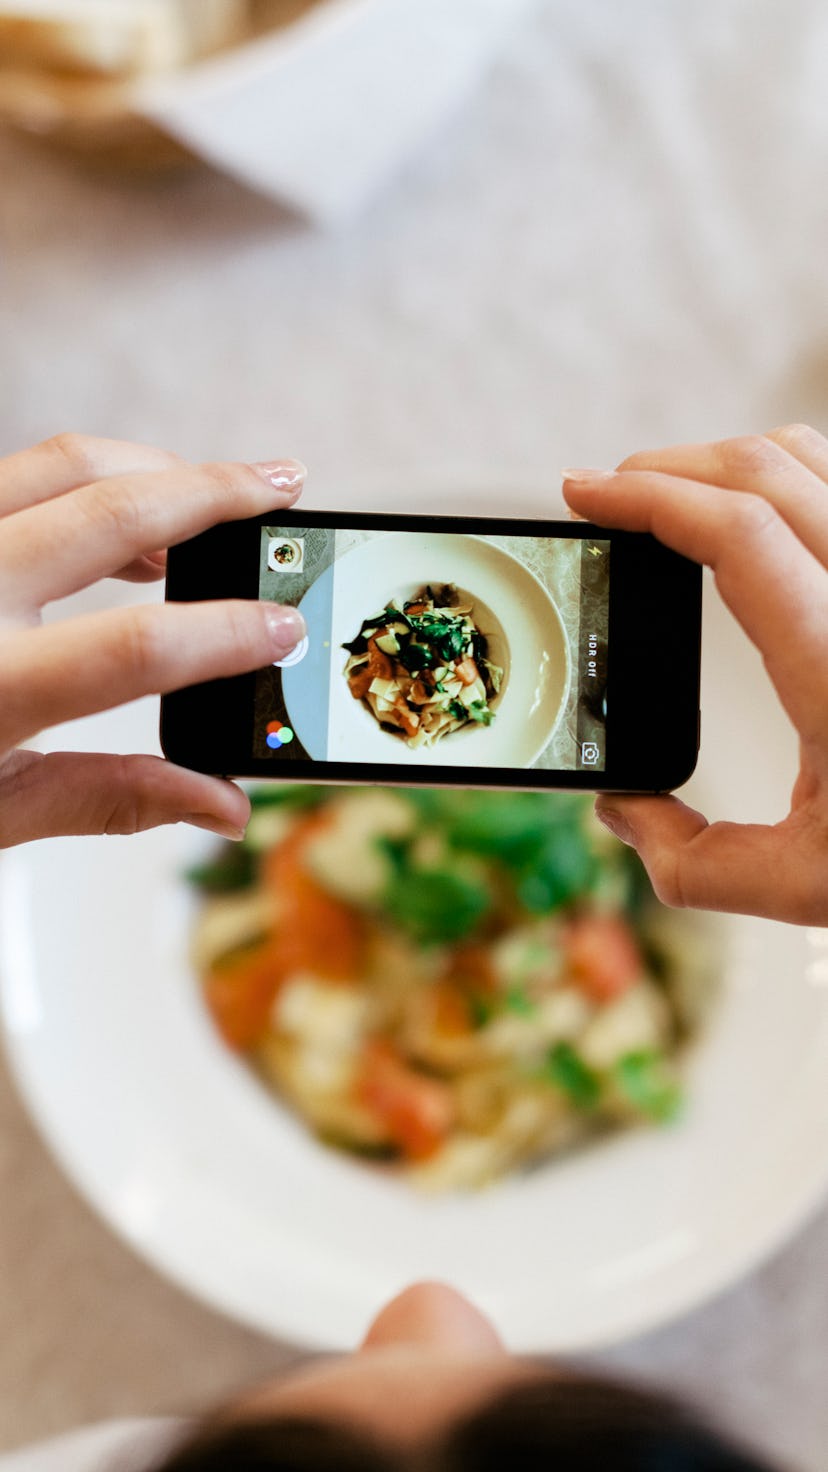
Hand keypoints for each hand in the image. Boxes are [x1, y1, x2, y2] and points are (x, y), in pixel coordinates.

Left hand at [0, 434, 306, 847]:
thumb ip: (109, 798)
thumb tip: (222, 806)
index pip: (134, 647)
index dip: (227, 635)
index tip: (287, 630)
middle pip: (112, 512)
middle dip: (215, 494)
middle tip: (282, 489)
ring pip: (60, 464)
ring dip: (152, 468)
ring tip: (211, 497)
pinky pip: (15, 474)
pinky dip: (85, 479)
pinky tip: (121, 515)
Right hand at [563, 424, 827, 924]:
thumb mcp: (804, 887)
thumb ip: (692, 861)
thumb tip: (623, 808)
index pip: (741, 534)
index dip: (650, 498)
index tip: (585, 493)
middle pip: (767, 472)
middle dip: (669, 467)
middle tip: (607, 495)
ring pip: (811, 461)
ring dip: (725, 465)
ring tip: (664, 502)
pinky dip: (776, 481)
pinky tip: (740, 521)